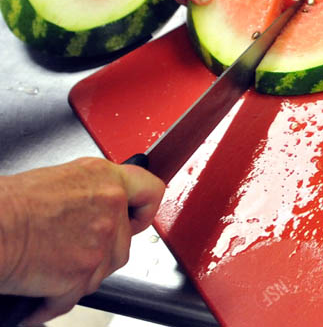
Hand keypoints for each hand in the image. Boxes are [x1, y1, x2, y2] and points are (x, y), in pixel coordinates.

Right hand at [0, 158, 164, 323]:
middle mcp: (109, 207)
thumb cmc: (9, 204)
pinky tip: (38, 296)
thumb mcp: (58, 180)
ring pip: (104, 270)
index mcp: (105, 178)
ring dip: (81, 275)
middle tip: (73, 249)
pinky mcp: (83, 273)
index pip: (150, 193)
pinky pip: (75, 297)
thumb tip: (91, 207)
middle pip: (124, 240)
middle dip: (101, 250)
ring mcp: (100, 243)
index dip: (143, 211)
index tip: (136, 219)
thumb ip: (88, 193)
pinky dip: (54, 302)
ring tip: (52, 269)